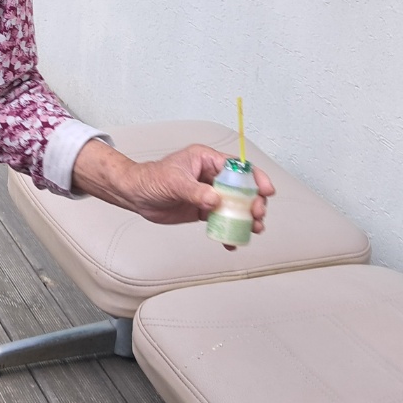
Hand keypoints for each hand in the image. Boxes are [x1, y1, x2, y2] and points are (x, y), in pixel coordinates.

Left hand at [72, 140, 274, 242]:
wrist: (136, 195)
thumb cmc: (152, 179)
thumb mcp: (173, 182)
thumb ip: (195, 191)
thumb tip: (215, 200)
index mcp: (206, 160)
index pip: (238, 167)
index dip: (255, 178)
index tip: (266, 191)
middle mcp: (211, 176)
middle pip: (242, 189)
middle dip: (254, 202)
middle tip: (257, 215)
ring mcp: (209, 194)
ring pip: (236, 206)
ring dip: (247, 218)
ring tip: (253, 230)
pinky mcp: (204, 210)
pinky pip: (222, 220)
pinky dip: (229, 231)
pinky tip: (232, 242)